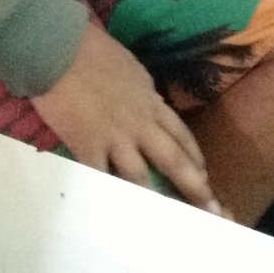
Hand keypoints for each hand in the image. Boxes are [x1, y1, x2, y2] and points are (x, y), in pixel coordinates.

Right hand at [30, 24, 223, 214]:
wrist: (63, 48)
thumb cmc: (95, 52)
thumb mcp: (132, 70)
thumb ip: (143, 93)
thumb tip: (151, 104)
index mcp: (151, 102)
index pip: (181, 135)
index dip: (195, 158)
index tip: (205, 177)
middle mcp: (140, 123)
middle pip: (174, 159)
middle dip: (194, 186)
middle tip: (210, 210)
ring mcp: (115, 137)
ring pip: (141, 176)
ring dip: (154, 200)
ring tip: (165, 223)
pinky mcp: (87, 146)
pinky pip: (100, 177)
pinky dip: (108, 197)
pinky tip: (114, 216)